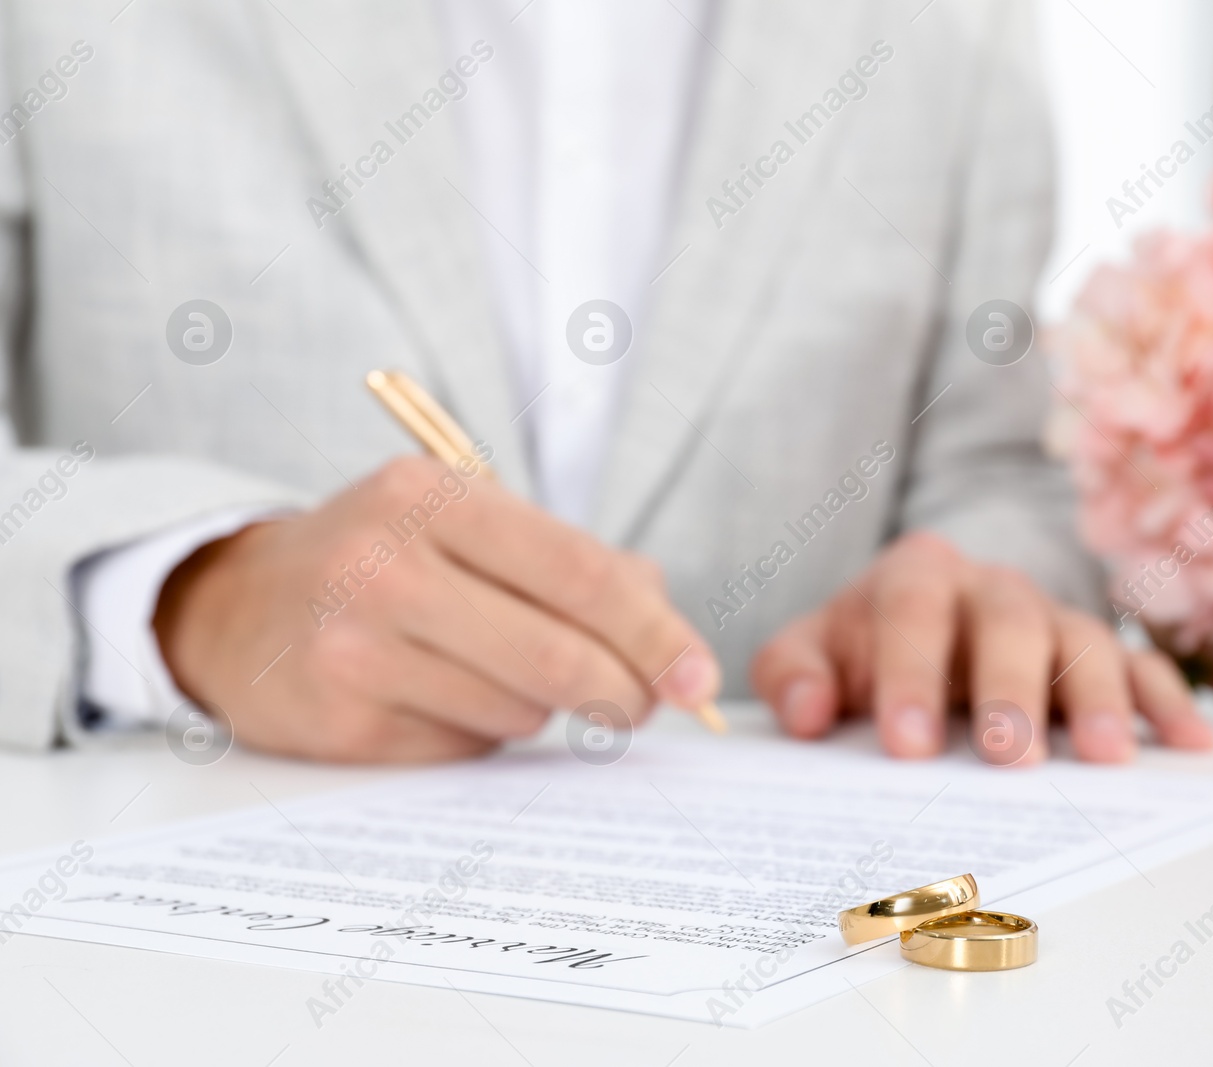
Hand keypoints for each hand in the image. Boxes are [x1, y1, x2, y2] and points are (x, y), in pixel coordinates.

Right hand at [154, 456, 719, 761]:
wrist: (240, 608)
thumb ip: (577, 564)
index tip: (699, 677)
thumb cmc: (388, 559)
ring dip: (539, 707)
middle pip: (557, 655)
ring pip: (517, 710)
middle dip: (623, 691)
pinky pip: (464, 747)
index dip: (654, 632)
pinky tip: (438, 696)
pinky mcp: (341, 722)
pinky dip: (480, 731)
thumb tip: (667, 631)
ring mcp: (355, 647)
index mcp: (435, 496)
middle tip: (643, 705)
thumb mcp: (471, 524)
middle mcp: (386, 565)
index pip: (580, 572)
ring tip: (495, 669)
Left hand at [750, 532, 1212, 763]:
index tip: (907, 746)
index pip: (912, 612)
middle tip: (1008, 754)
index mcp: (915, 575)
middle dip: (1009, 688)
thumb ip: (791, 673)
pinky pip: (1139, 664)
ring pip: (1082, 641)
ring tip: (1105, 758)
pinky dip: (1165, 699)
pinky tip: (1190, 742)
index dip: (909, 674)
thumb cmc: (862, 651)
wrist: (910, 631)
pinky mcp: (1095, 651)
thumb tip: (808, 713)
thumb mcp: (810, 653)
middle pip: (1008, 622)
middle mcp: (990, 586)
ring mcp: (1050, 616)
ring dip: (1097, 698)